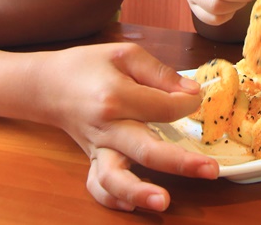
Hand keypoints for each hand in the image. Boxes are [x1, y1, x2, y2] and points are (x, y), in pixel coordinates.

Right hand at [36, 42, 218, 210]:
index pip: (163, 108)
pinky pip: (97, 185)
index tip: (194, 98)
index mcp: (116, 96)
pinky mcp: (93, 160)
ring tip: (164, 202)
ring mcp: (98, 148)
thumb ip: (160, 73)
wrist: (49, 84)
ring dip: (139, 192)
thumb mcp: (125, 55)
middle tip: (211, 170)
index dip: (186, 104)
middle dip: (181, 163)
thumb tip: (192, 92)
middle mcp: (106, 127)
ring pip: (114, 178)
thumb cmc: (89, 66)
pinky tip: (133, 205)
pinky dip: (113, 198)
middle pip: (145, 150)